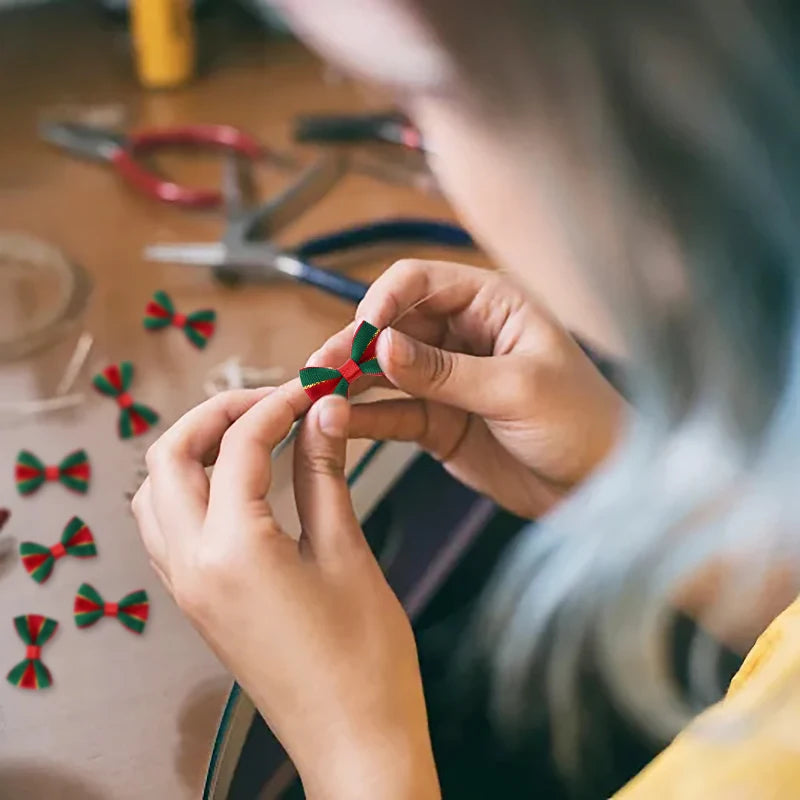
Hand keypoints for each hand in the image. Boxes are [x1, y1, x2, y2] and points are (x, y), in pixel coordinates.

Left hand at [132, 385, 439, 799]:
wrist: (354, 739)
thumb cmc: (364, 658)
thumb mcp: (347, 554)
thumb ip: (325, 475)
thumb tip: (324, 414)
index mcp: (232, 551)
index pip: (241, 446)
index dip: (279, 405)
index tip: (313, 388)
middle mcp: (191, 565)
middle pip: (168, 459)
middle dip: (215, 415)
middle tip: (270, 401)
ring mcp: (187, 587)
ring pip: (156, 493)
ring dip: (193, 450)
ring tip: (250, 434)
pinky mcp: (197, 602)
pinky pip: (167, 528)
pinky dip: (191, 489)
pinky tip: (238, 484)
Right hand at [312, 260, 625, 518]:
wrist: (599, 487)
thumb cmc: (582, 423)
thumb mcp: (517, 388)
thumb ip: (445, 370)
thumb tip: (381, 346)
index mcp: (491, 304)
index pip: (420, 283)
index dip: (384, 301)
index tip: (362, 332)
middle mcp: (463, 334)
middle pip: (393, 327)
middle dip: (354, 345)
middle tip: (322, 368)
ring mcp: (448, 379)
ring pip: (385, 370)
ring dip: (349, 380)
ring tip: (316, 393)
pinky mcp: (438, 420)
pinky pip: (393, 412)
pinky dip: (365, 417)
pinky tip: (338, 422)